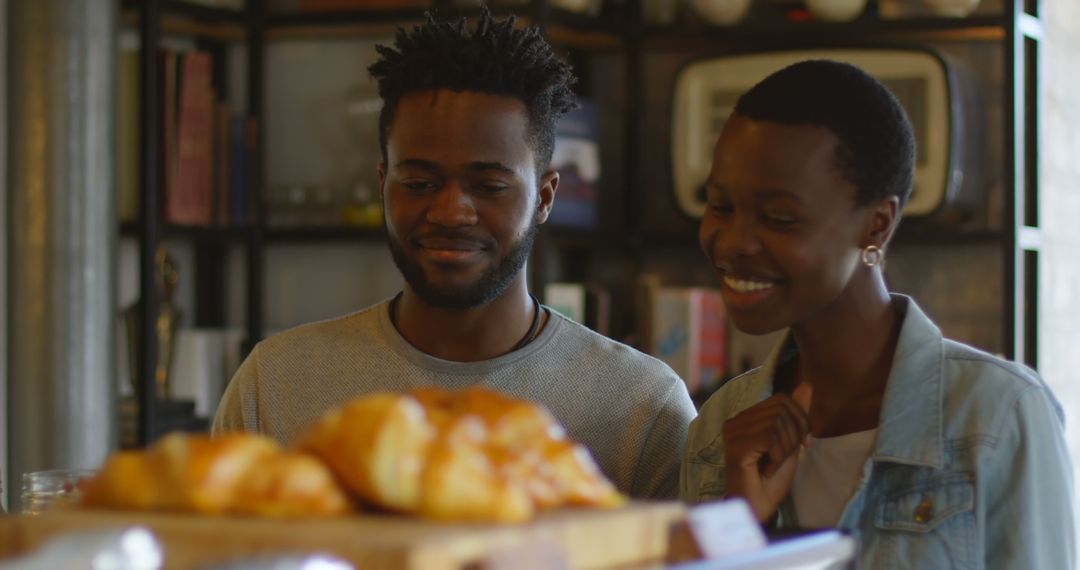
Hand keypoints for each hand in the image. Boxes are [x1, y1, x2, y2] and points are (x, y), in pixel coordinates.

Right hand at [722, 383, 812, 521]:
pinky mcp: (736, 446)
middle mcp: (736, 421)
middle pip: (782, 409)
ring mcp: (733, 433)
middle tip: (785, 457)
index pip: (782, 399)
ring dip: (785, 448)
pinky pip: (770, 438)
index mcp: (746, 418)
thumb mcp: (790, 442)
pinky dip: (778, 455)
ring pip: (777, 423)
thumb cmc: (770, 480)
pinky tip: (767, 468)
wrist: (757, 507)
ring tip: (773, 464)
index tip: (804, 443)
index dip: (801, 419)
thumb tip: (807, 385)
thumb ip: (796, 415)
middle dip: (795, 434)